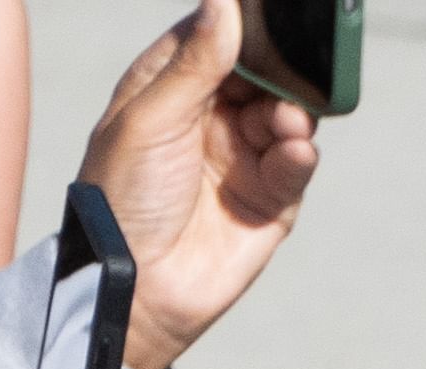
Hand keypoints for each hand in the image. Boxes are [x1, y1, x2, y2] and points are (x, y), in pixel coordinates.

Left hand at [81, 0, 316, 368]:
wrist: (140, 283)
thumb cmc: (125, 195)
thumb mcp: (152, 117)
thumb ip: (196, 63)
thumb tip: (226, 4)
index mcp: (167, 85)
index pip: (213, 36)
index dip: (240, 23)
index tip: (270, 16)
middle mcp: (208, 115)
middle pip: (259, 73)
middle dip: (278, 70)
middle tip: (288, 71)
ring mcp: (242, 155)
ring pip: (285, 115)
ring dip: (291, 114)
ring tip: (285, 125)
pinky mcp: (271, 197)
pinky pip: (297, 163)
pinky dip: (300, 154)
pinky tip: (295, 151)